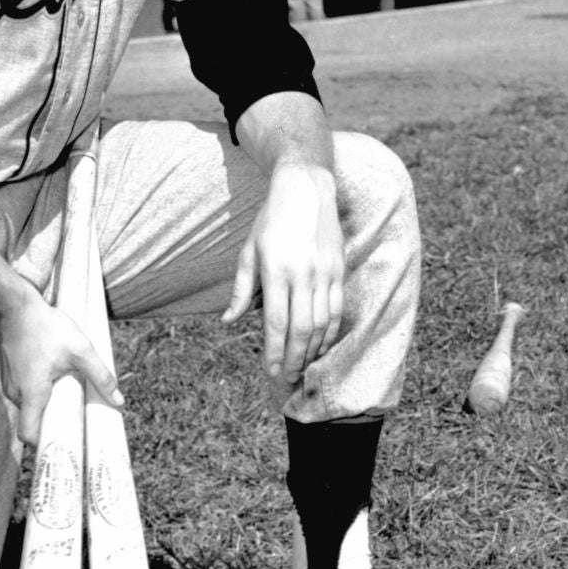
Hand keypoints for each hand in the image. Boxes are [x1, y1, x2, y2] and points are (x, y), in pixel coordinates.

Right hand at [0, 289, 119, 445]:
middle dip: (52, 422)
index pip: (28, 434)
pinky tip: (53, 378)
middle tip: (74, 417)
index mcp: (31, 393)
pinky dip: (39, 392)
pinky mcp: (10, 373)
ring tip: (66, 393)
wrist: (16, 305)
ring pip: (29, 405)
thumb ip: (100, 375)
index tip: (62, 443)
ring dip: (46, 404)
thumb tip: (118, 400)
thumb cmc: (46, 326)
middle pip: (33, 420)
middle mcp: (16, 392)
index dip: (44, 444)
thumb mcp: (80, 349)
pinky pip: (25, 392)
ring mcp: (9, 383)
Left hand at [221, 162, 344, 383]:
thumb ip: (242, 289)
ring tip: (301, 367)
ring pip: (322, 323)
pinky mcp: (339, 270)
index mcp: (276, 270)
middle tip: (286, 378)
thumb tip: (228, 320)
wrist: (306, 189)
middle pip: (301, 329)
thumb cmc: (271, 221)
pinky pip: (337, 309)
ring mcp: (325, 272)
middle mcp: (303, 274)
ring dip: (312, 350)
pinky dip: (330, 332)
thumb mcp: (249, 251)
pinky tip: (321, 346)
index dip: (274, 351)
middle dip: (294, 358)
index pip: (276, 322)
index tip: (270, 371)